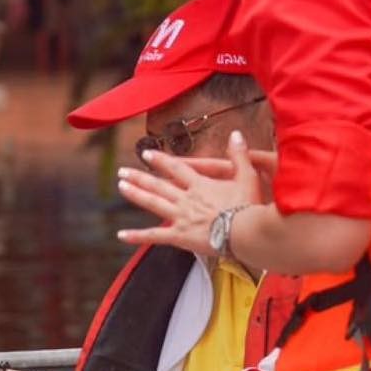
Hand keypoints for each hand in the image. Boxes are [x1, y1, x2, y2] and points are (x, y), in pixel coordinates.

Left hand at [116, 129, 266, 255]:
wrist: (246, 233)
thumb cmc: (250, 207)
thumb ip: (240, 156)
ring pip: (153, 203)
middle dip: (139, 177)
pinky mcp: (180, 237)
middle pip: (158, 185)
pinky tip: (120, 235)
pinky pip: (154, 236)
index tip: (147, 154)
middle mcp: (186, 199)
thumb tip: (236, 134)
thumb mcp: (248, 177)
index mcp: (201, 185)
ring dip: (135, 194)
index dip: (161, 161)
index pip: (177, 169)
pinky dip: (137, 236)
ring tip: (121, 187)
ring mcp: (181, 217)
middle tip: (123, 171)